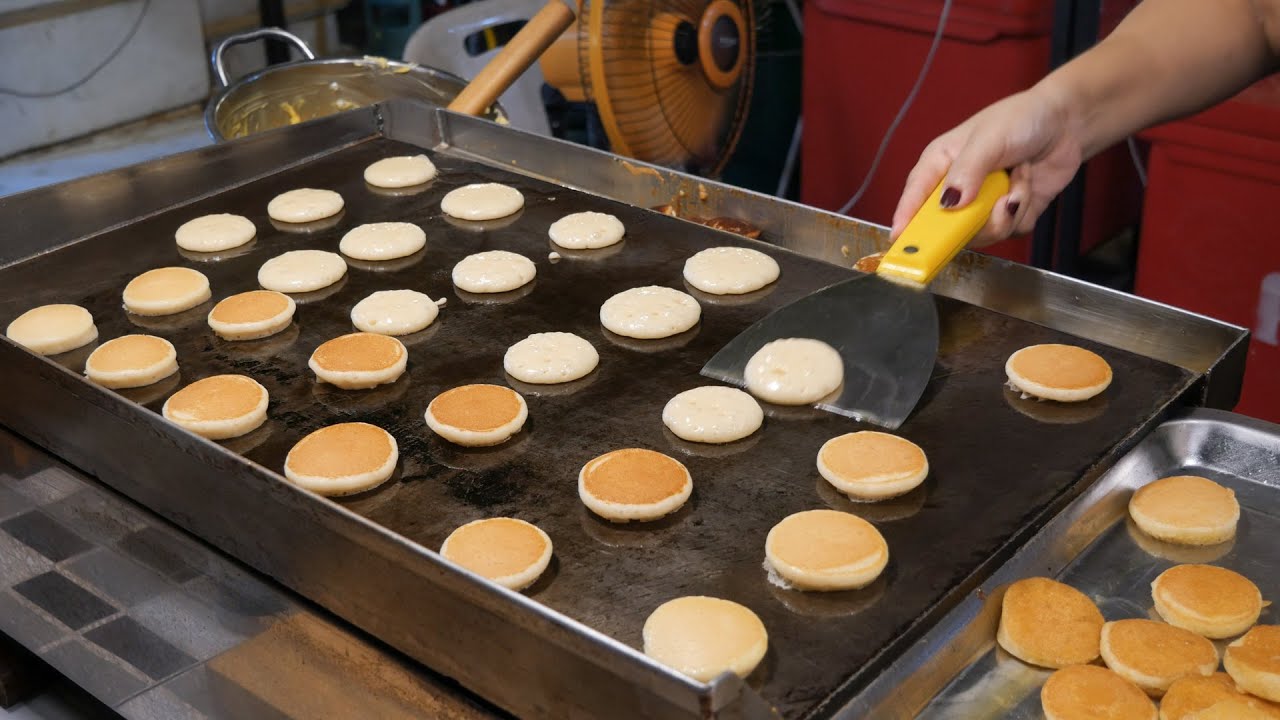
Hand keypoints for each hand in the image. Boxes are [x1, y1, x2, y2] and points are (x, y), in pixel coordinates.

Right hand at [890, 85, 1084, 246]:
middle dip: (974, 219)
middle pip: (947, 226)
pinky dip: (1023, 211)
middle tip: (994, 203)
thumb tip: (949, 202)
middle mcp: (957, 188)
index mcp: (940, 164)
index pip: (915, 197)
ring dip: (1007, 209)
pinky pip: (1010, 231)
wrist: (1066, 124)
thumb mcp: (989, 138)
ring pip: (983, 233)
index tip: (900, 240)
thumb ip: (967, 170)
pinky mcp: (1008, 215)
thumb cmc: (1021, 118)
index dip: (905, 220)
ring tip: (1017, 178)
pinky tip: (1026, 185)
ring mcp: (982, 204)